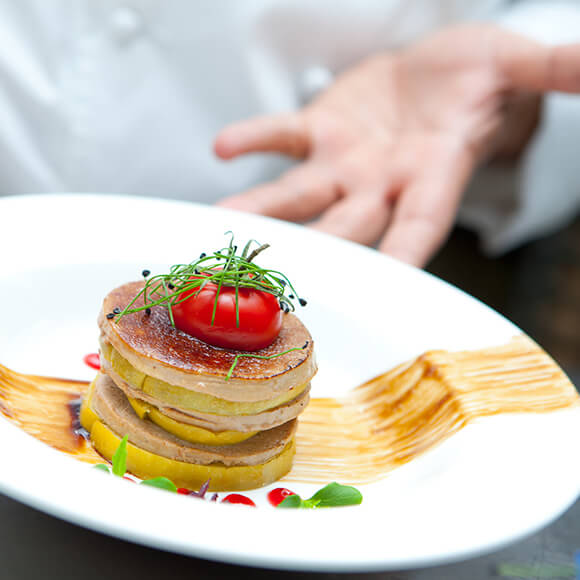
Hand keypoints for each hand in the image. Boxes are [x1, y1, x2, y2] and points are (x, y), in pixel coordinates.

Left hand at [215, 25, 579, 266]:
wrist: (435, 74)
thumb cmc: (475, 81)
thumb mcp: (512, 68)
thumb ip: (546, 71)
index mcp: (433, 175)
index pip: (420, 224)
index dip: (404, 253)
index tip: (382, 288)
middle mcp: (384, 182)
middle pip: (348, 224)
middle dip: (317, 246)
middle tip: (280, 272)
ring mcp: (346, 163)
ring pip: (302, 192)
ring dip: (265, 207)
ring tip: (225, 219)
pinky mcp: (321, 133)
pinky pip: (284, 136)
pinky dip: (255, 138)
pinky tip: (224, 148)